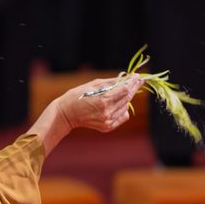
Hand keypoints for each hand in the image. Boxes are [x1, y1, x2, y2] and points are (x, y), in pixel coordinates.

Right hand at [29, 77, 143, 150]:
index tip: (137, 77)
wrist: (67, 114)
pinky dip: (122, 109)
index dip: (132, 82)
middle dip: (132, 88)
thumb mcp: (94, 84)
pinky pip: (123, 116)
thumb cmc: (78, 95)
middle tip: (136, 80)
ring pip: (126, 107)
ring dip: (125, 98)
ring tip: (118, 93)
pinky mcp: (108, 127)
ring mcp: (108, 121)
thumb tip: (127, 78)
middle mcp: (107, 112)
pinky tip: (115, 104)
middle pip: (127, 98)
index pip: (125, 90)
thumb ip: (112, 82)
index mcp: (103, 100)